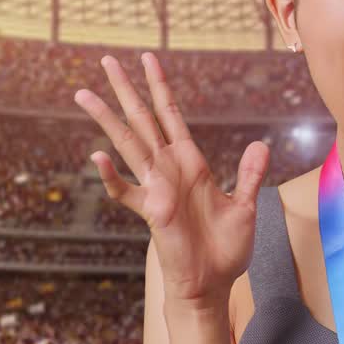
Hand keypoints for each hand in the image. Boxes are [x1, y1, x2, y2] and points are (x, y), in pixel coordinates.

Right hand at [74, 52, 268, 312]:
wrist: (213, 285)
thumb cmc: (226, 249)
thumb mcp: (245, 207)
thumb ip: (249, 175)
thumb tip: (259, 144)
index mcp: (190, 163)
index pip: (171, 115)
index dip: (159, 87)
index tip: (147, 58)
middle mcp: (169, 169)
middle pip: (142, 119)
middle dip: (126, 90)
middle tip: (105, 59)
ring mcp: (157, 188)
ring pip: (128, 145)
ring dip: (108, 119)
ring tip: (84, 95)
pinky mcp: (152, 212)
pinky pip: (127, 191)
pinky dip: (113, 176)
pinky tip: (97, 157)